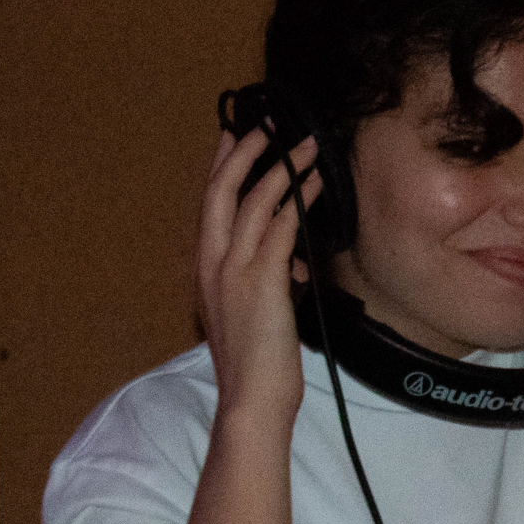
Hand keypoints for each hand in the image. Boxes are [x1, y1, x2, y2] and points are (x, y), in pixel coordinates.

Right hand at [199, 126, 317, 422]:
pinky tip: (316, 182)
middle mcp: (213, 264)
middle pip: (221, 191)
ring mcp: (234, 270)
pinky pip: (280, 226)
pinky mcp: (262, 280)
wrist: (253, 398)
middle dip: (244, 152)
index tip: (233, 137)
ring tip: (304, 144)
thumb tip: (289, 265)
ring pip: (253, 201)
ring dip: (282, 167)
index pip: (209, 206)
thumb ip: (267, 282)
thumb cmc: (258, 364)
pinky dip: (298, 198)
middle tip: (265, 125)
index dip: (221, 168)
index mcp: (207, 270)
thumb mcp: (255, 313)